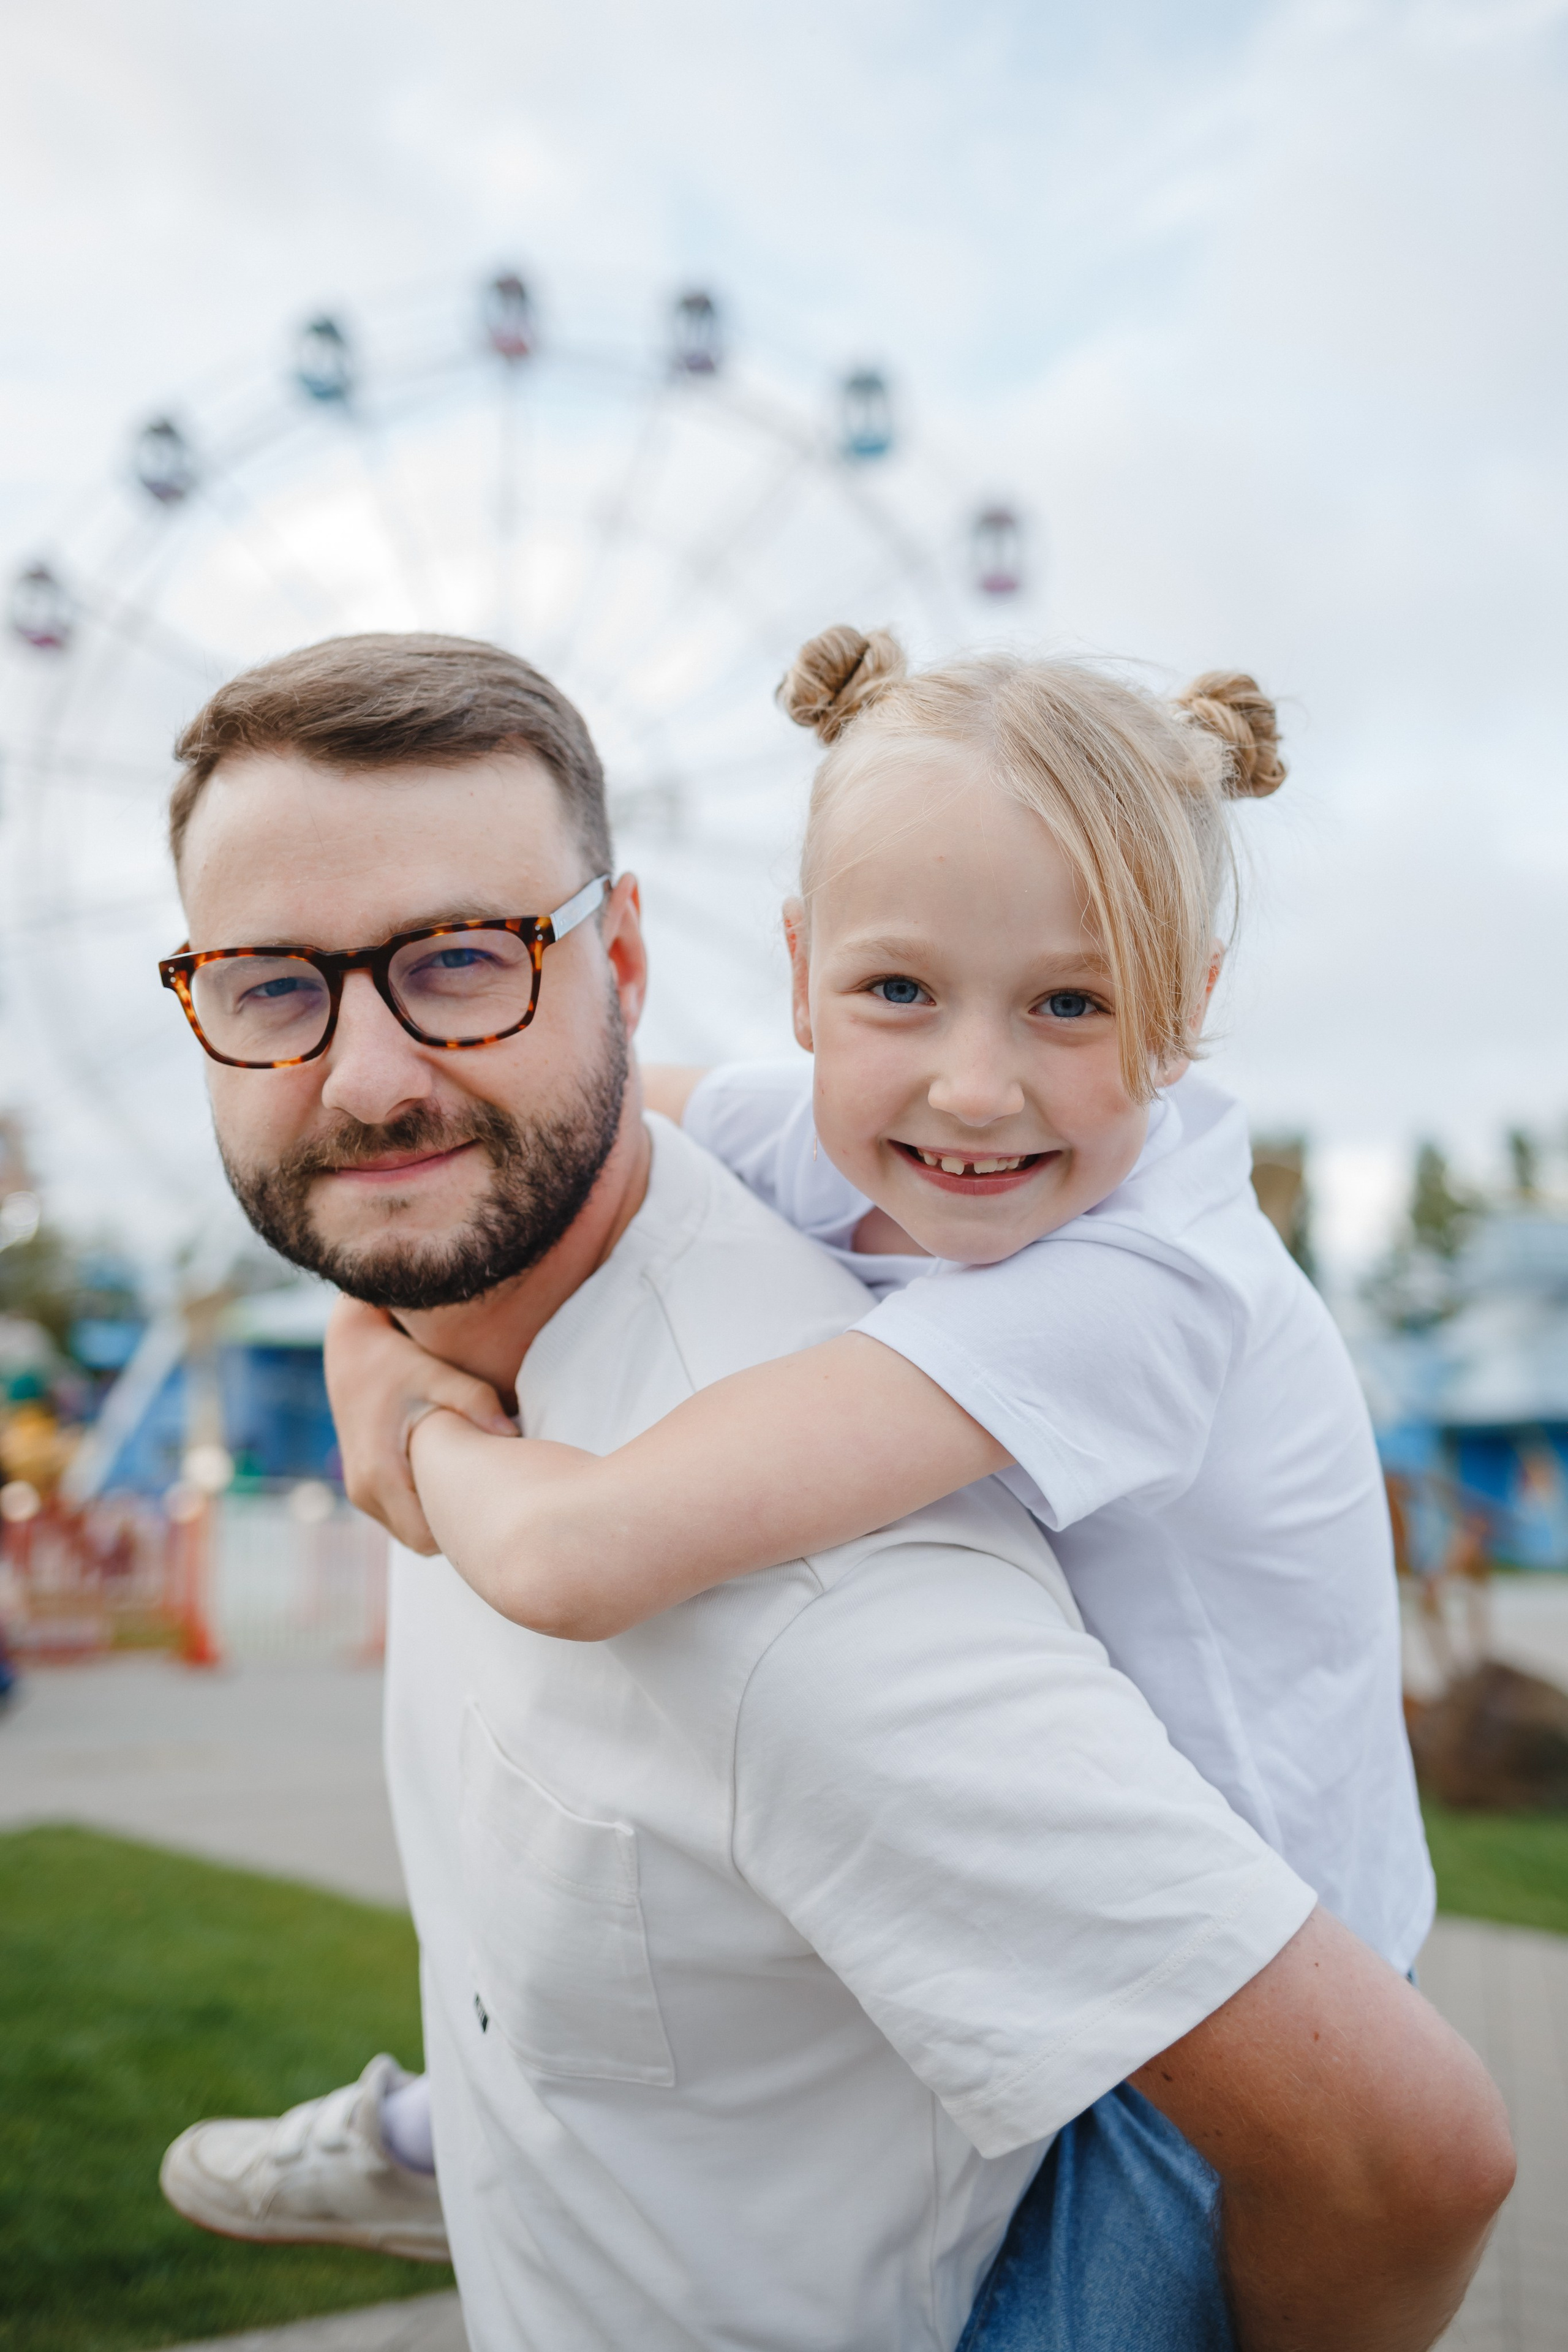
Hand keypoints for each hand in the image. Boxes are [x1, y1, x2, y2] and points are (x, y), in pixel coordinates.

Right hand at [324, 1296, 515, 1554]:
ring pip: (410, 1532)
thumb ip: (475, 1401)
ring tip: (478, 1491)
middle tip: (498, 1504)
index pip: (427, 1536)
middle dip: (457, 1530)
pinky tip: (454, 1481)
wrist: (353, 1351)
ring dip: (440, 1520)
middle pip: (420, 1540)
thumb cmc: (398, 1362)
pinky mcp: (364, 1487)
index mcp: (379, 1474)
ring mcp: (361, 1493)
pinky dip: (426, 1509)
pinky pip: (401, 1517)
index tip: (497, 1510)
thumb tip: (513, 1434)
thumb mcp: (438, 1375)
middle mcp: (364, 1492)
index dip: (463, 1532)